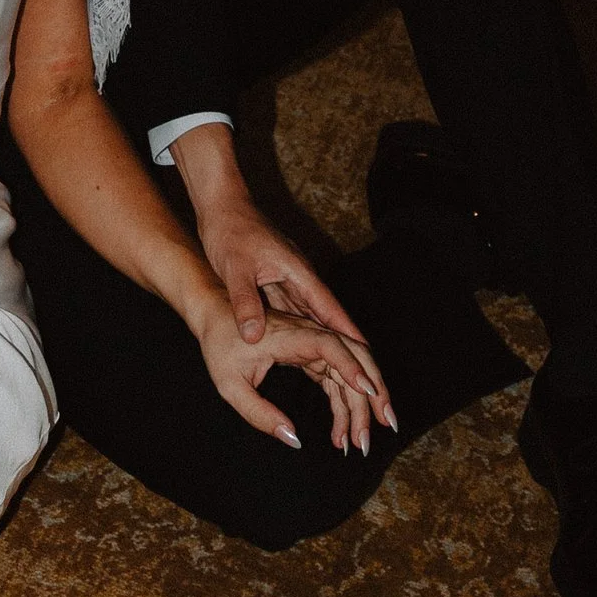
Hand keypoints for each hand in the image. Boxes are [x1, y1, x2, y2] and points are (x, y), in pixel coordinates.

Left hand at [172, 130, 394, 429]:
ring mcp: (294, 284)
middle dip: (355, 354)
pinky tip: (323, 365)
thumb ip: (245, 301)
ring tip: (355, 384)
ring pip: (322, 324)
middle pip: (336, 323)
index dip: (351, 340)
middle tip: (374, 389)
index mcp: (300, 274)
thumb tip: (252, 335)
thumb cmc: (230, 233)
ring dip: (337, 351)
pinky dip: (315, 341)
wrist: (222, 207)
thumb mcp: (235, 269)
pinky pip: (304, 320)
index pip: (333, 313)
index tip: (370, 366)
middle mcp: (304, 281)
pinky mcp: (282, 288)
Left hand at [191, 293, 391, 458]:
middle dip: (373, 389)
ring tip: (359, 442)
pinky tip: (341, 432)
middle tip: (384, 426)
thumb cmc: (217, 344)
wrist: (212, 312)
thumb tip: (293, 438)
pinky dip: (342, 402)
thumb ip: (258, 412)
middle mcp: (307, 332)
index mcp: (289, 332)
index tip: (367, 392)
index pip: (329, 345)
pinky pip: (333, 377)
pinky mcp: (308, 351)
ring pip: (348, 369)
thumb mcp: (228, 385)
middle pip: (352, 355)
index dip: (350, 366)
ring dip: (360, 403)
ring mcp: (311, 341)